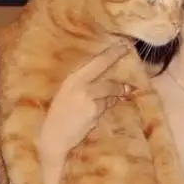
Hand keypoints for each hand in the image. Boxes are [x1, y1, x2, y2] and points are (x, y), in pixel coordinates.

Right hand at [37, 41, 132, 160]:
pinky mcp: (94, 110)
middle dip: (118, 69)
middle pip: (105, 74)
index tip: (122, 45)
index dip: (110, 54)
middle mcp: (79, 85)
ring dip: (115, 94)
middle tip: (130, 64)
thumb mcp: (66, 96)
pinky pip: (106, 106)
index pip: (94, 63)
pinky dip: (106, 107)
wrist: (52, 137)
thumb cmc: (58, 117)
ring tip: (120, 95)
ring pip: (109, 92)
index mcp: (71, 79)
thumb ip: (82, 86)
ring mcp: (88, 97)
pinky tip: (98, 113)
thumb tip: (104, 81)